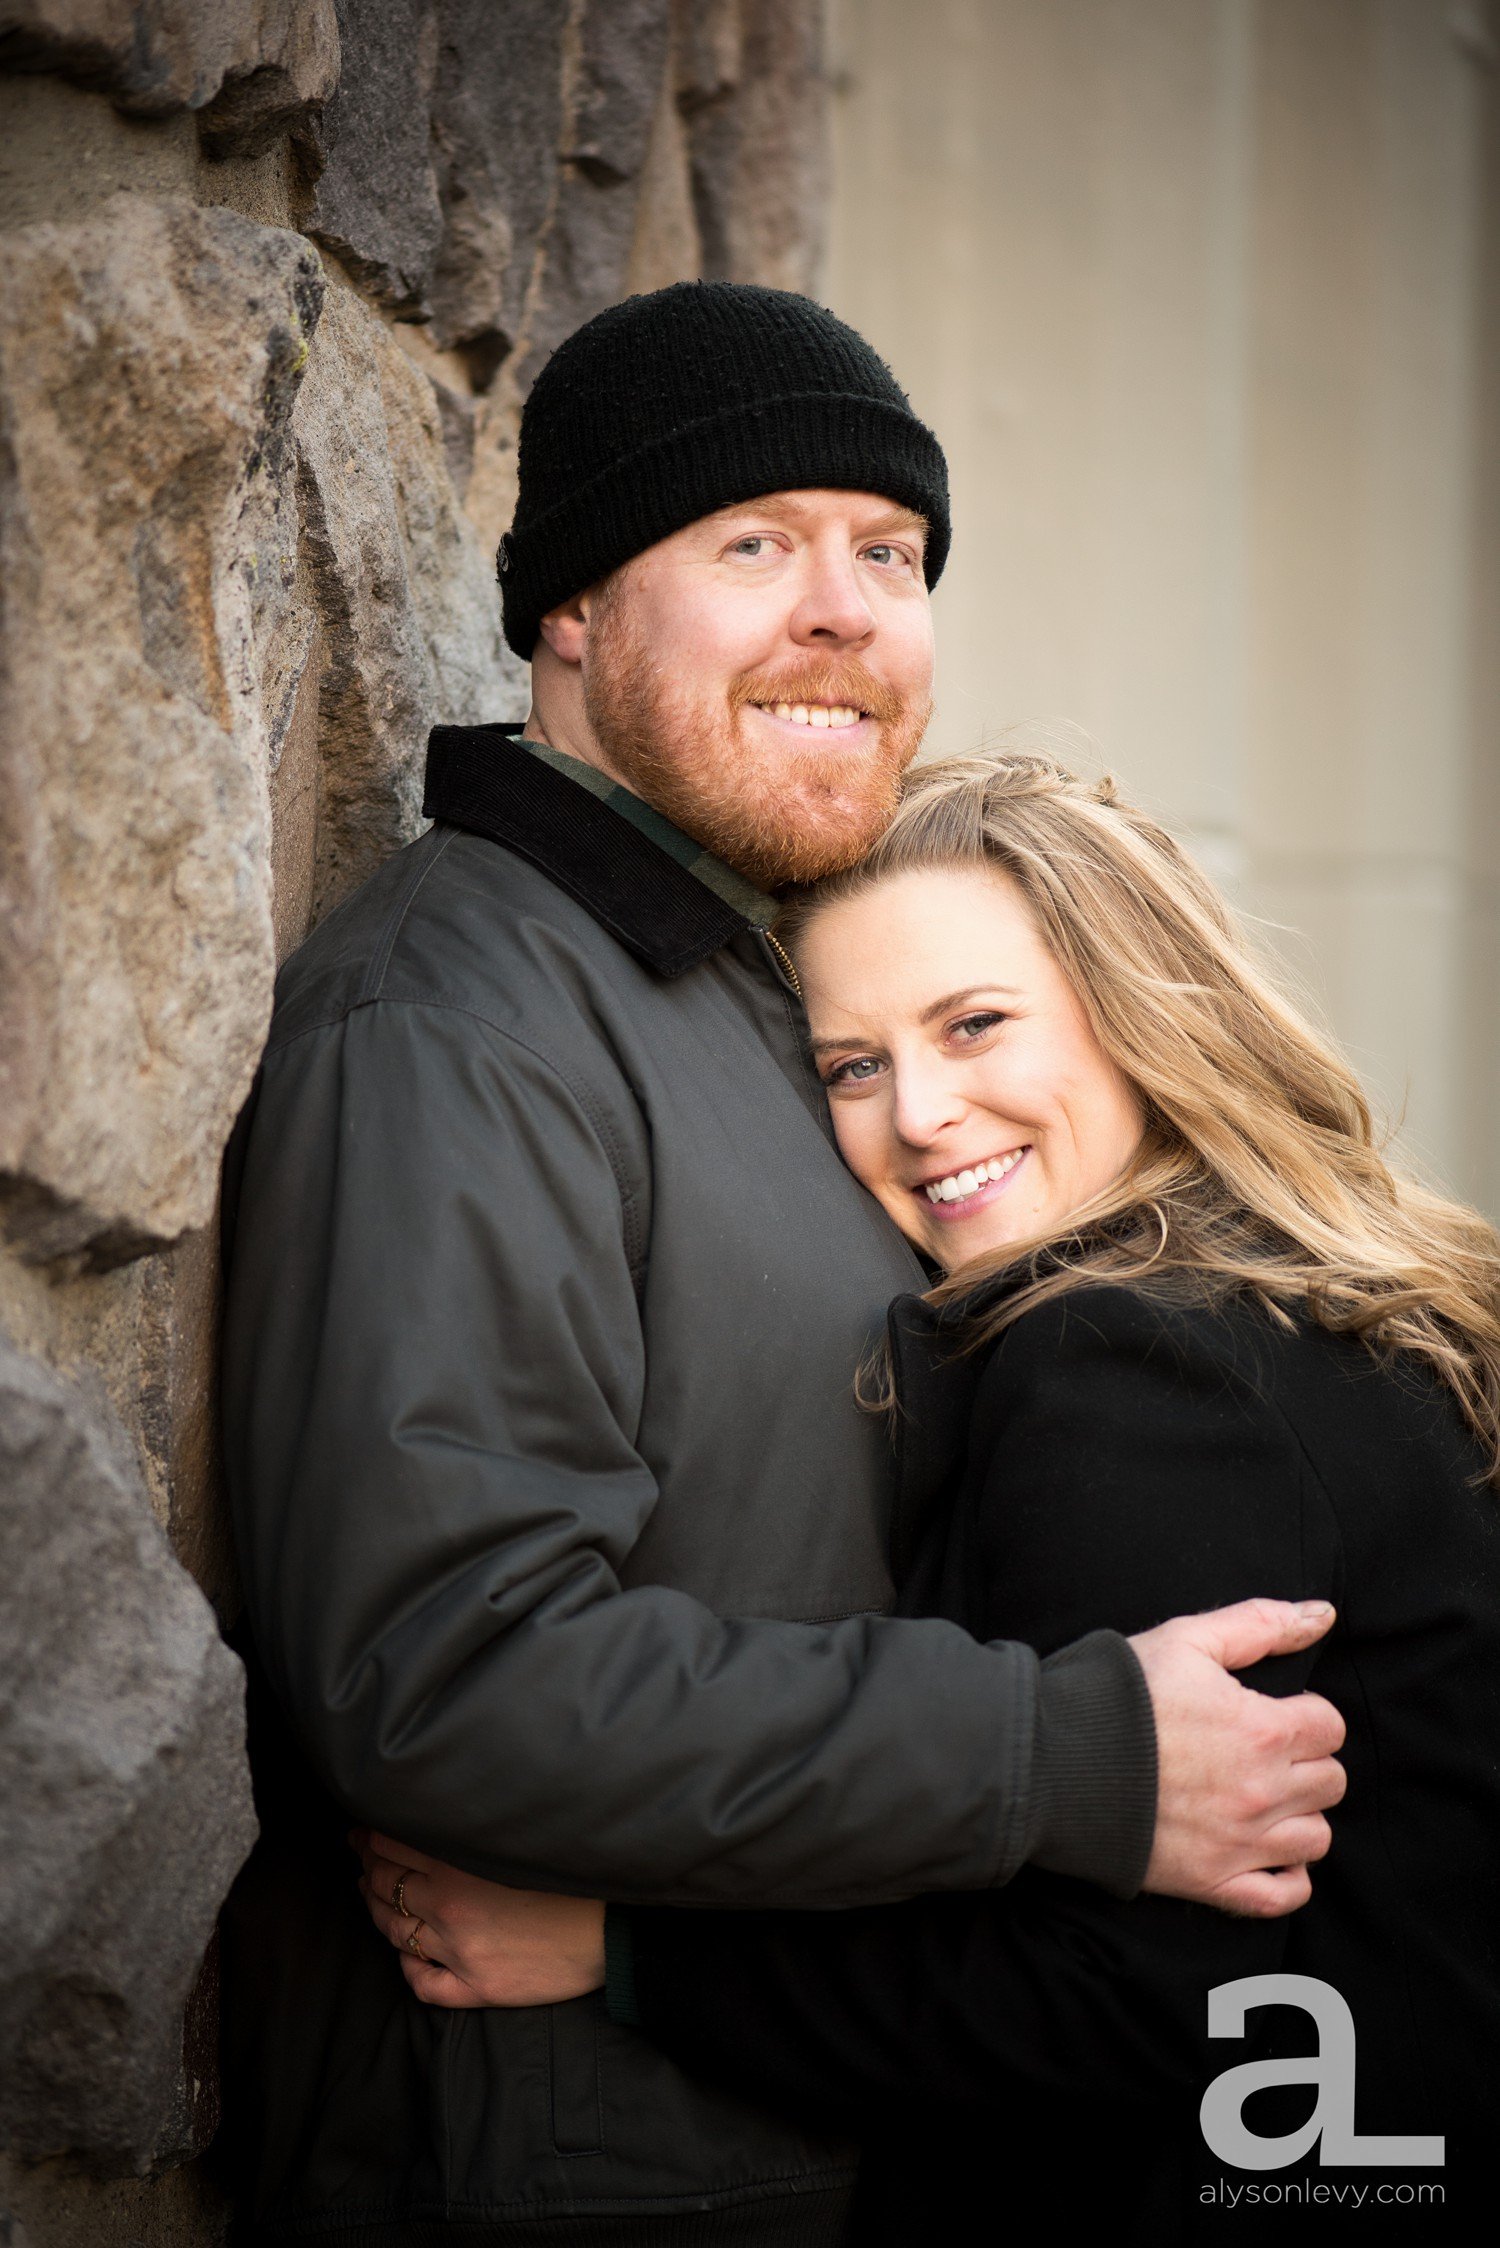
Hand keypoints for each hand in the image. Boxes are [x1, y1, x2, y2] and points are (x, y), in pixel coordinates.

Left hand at [352, 1830, 605, 2007]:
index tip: (363, 1831)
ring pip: (395, 1933)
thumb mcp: (515, 1840)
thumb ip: (471, 1829)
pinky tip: (407, 1955)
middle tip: (361, 1857)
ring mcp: (459, 1953)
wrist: (612, 1929)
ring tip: (372, 1897)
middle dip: (368, 1869)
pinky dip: (408, 1968)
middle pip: (387, 1887)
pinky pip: (423, 1983)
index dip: (371, 1838)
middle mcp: (449, 1909)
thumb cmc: (571, 1876)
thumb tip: (436, 1815)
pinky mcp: (476, 1989)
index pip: (392, 1847)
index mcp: (458, 1866)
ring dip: (378, 1912)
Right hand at [1131, 1597, 1345, 1918]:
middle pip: (1330, 1781)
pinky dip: (1287, 1877)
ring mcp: (1241, 1843)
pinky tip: (1267, 1853)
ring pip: (1316, 1838)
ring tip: (1261, 1796)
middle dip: (1305, 1761)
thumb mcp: (1186, 1639)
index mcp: (1263, 1729)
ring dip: (1299, 1815)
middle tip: (1263, 1751)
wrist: (1054, 1759)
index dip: (1305, 1713)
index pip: (1330, 1726)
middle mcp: (1263, 1791)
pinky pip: (1283, 1897)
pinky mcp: (1213, 1882)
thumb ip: (1260, 1623)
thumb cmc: (1119, 1695)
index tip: (1271, 1712)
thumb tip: (1323, 1614)